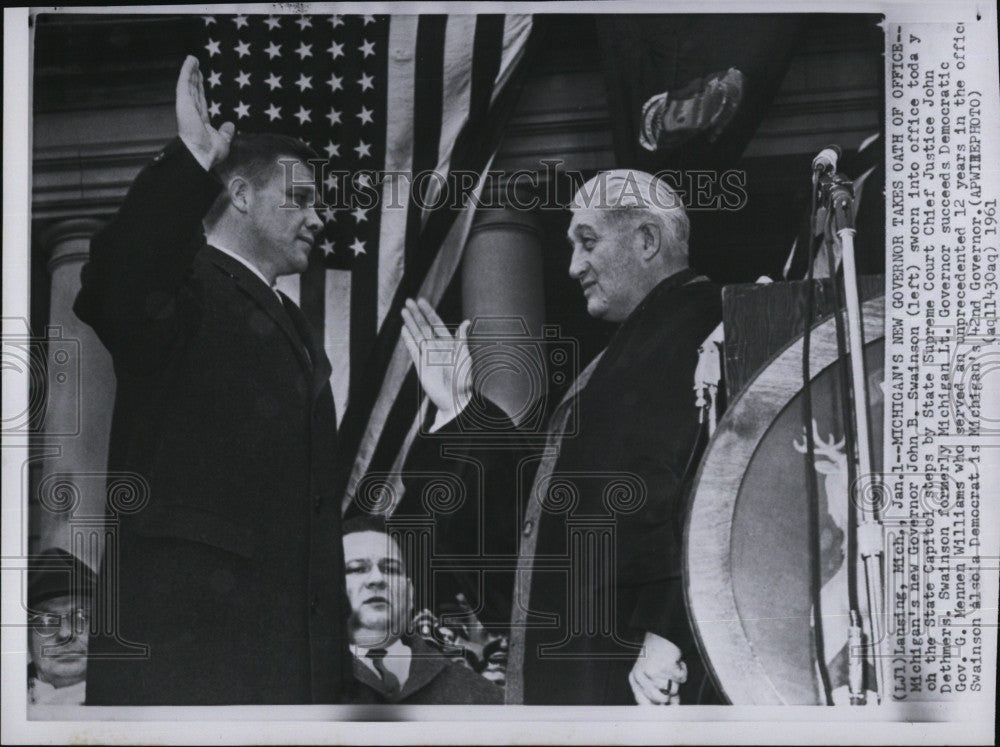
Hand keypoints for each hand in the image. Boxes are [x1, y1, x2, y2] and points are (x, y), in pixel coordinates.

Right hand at [175, 55, 234, 170]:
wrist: (202, 155)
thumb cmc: (210, 153)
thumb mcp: (222, 141)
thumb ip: (225, 133)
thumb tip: (231, 125)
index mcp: (199, 121)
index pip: (200, 101)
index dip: (200, 89)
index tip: (200, 79)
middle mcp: (191, 113)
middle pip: (193, 90)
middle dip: (194, 78)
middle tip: (195, 65)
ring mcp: (186, 107)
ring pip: (189, 85)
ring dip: (190, 71)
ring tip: (192, 58)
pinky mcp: (183, 102)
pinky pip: (185, 83)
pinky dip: (187, 71)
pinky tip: (190, 60)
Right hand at [400, 298, 471, 421]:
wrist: (453, 400)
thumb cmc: (462, 380)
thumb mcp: (463, 357)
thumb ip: (461, 340)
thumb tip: (466, 322)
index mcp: (449, 344)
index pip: (436, 324)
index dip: (428, 312)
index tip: (421, 301)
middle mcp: (438, 348)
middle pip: (424, 327)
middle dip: (416, 314)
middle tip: (407, 301)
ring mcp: (428, 356)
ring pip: (417, 336)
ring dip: (410, 324)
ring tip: (403, 311)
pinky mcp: (421, 366)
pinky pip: (413, 350)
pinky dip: (408, 340)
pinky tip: (404, 330)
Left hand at [629, 631, 687, 704]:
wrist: (661, 635)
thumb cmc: (656, 656)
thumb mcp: (650, 675)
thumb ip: (657, 692)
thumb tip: (672, 708)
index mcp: (635, 679)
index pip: (644, 703)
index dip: (657, 708)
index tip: (667, 708)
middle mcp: (642, 676)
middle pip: (661, 699)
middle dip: (670, 693)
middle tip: (671, 680)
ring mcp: (653, 671)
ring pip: (673, 690)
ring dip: (676, 680)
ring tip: (671, 668)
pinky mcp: (666, 666)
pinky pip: (681, 679)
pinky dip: (683, 671)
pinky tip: (676, 662)